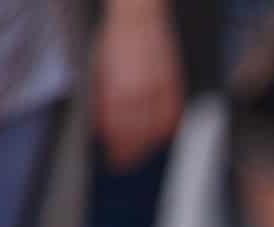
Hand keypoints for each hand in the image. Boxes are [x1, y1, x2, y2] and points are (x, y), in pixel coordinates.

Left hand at [92, 0, 185, 170]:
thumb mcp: (99, 70)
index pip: (120, 131)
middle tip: (125, 164)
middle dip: (131, 152)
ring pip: (157, 127)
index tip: (114, 159)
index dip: (117, 149)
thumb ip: (101, 100)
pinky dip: (168, 128)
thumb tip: (101, 126)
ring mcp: (160, 88)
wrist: (139, 12)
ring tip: (141, 154)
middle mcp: (142, 92)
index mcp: (120, 89)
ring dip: (148, 144)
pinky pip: (174, 113)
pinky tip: (162, 135)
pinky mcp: (174, 82)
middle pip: (138, 134)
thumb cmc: (116, 37)